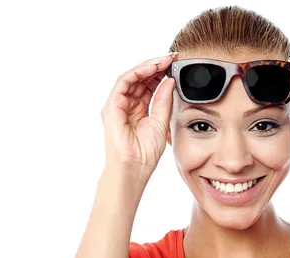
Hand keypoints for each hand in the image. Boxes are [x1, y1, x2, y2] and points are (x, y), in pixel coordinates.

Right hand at [101, 53, 178, 174]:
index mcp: (138, 109)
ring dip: (149, 66)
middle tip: (173, 57)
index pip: (149, 85)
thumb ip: (164, 101)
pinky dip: (138, 72)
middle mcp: (126, 104)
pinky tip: (152, 67)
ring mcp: (118, 104)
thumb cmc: (145, 153)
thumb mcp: (161, 122)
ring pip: (132, 76)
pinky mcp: (112, 105)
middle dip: (157, 66)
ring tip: (165, 60)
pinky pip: (124, 82)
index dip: (162, 73)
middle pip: (141, 78)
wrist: (134, 168)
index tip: (177, 65)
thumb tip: (169, 81)